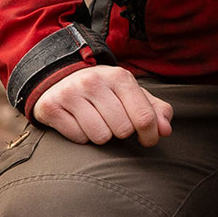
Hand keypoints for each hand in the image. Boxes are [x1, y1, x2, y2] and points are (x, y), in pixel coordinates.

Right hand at [32, 65, 172, 146]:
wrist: (60, 78)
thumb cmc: (104, 91)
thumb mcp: (131, 94)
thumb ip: (154, 110)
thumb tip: (166, 130)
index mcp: (119, 77)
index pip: (144, 117)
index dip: (150, 135)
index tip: (147, 139)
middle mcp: (94, 81)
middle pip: (122, 129)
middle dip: (121, 132)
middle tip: (114, 123)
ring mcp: (71, 93)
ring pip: (100, 136)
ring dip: (101, 136)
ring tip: (96, 122)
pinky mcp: (52, 107)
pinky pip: (78, 138)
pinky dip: (81, 137)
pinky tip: (78, 122)